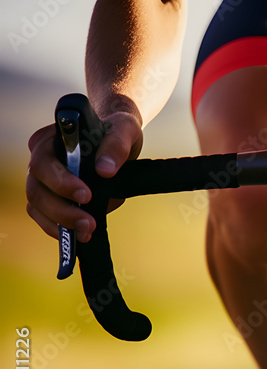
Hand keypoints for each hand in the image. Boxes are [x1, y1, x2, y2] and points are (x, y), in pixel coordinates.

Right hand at [26, 110, 142, 242]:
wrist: (116, 140)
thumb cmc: (116, 131)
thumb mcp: (124, 130)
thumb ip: (116, 145)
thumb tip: (105, 170)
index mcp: (51, 138)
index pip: (44, 161)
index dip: (61, 181)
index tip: (86, 195)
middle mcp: (41, 159)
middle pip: (37, 189)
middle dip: (62, 210)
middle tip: (89, 223)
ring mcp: (42, 180)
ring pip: (37, 206)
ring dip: (60, 223)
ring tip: (87, 232)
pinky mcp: (50, 197)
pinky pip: (44, 217)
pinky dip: (60, 229)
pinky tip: (80, 235)